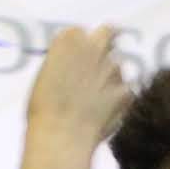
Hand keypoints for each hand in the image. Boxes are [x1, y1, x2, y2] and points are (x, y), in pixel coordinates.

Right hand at [24, 25, 131, 145]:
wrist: (61, 136)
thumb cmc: (43, 110)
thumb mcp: (45, 77)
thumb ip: (62, 64)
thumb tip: (71, 67)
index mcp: (68, 40)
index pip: (79, 32)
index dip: (80, 44)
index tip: (78, 57)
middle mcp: (93, 46)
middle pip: (108, 33)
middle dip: (107, 42)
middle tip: (101, 60)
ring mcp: (112, 67)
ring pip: (117, 65)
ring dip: (111, 76)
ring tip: (98, 100)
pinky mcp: (125, 89)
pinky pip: (126, 90)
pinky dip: (120, 99)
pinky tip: (107, 114)